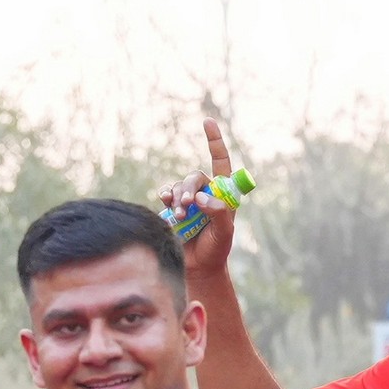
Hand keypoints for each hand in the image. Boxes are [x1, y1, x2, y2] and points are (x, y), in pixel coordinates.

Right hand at [152, 118, 238, 282]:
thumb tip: (202, 198)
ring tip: (178, 217)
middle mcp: (205, 192)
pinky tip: (164, 203)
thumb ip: (218, 214)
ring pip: (178, 186)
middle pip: (194, 177)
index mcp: (223, 193)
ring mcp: (188, 200)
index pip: (220, 161)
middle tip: (186, 206)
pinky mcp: (173, 208)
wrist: (197, 267)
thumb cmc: (216, 250)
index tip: (207, 121)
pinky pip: (166, 193)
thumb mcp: (224, 234)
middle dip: (188, 189)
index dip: (214, 141)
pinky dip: (165, 197)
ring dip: (176, 198)